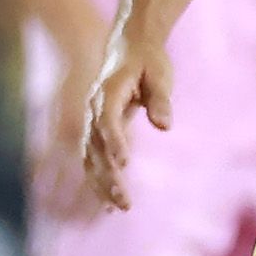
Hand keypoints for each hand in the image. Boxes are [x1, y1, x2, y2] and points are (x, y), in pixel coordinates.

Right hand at [79, 31, 175, 214]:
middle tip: (124, 202)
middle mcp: (93, 109)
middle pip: (95, 147)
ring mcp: (91, 121)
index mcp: (107, 93)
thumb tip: (165, 125)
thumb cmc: (148, 60)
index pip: (107, 121)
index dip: (114, 143)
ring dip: (101, 184)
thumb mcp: (160, 74)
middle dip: (107, 176)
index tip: (124, 164)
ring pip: (90, 158)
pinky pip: (93, 160)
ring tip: (117, 209)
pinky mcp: (96, 131)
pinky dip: (99, 181)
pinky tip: (108, 205)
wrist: (128, 46)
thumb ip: (161, 99)